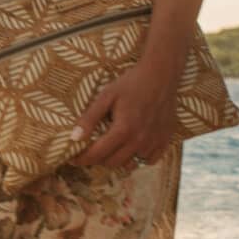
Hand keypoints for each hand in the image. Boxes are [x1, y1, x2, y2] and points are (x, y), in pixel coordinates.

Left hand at [66, 58, 181, 168]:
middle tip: (90, 150)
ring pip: (130, 163)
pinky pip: (149, 160)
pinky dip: (138, 158)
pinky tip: (132, 146)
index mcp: (123, 130)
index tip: (73, 158)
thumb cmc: (131, 83)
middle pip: (112, 163)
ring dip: (117, 158)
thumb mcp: (106, 96)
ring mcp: (154, 142)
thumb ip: (89, 118)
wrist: (161, 75)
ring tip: (111, 147)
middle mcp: (140, 140)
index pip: (98, 154)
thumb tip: (74, 138)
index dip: (82, 159)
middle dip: (97, 159)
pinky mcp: (165, 140)